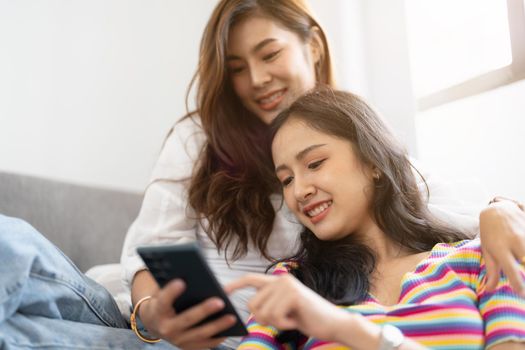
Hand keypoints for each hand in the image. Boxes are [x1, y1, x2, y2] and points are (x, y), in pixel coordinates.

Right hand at [139, 279, 236, 349]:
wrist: (154, 323)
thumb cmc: (163, 302)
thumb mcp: (164, 291)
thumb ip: (176, 285)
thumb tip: (202, 279)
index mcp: (158, 311)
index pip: (164, 301)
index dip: (171, 292)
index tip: (181, 282)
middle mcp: (166, 328)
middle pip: (186, 319)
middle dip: (204, 311)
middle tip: (220, 302)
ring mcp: (177, 340)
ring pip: (199, 334)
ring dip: (217, 326)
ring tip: (232, 317)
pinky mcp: (186, 347)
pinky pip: (204, 344)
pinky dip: (217, 338)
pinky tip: (229, 329)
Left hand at [226, 273, 350, 341]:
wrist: (332, 323)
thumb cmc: (307, 318)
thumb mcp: (283, 309)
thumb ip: (268, 304)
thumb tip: (249, 306)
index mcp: (277, 281)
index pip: (251, 279)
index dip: (236, 284)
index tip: (223, 291)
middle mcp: (281, 279)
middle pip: (253, 304)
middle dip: (264, 318)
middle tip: (284, 319)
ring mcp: (287, 285)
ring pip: (263, 312)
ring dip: (276, 322)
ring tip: (292, 318)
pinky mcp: (293, 295)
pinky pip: (275, 317)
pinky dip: (284, 324)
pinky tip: (296, 320)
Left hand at [480, 200, 524, 294]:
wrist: (497, 211)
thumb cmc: (490, 235)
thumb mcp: (487, 251)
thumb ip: (491, 270)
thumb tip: (489, 290)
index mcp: (500, 248)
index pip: (511, 270)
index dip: (518, 284)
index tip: (522, 294)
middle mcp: (514, 241)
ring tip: (523, 263)